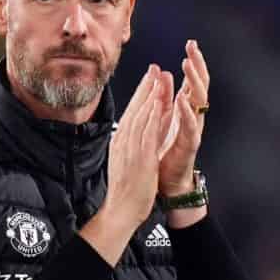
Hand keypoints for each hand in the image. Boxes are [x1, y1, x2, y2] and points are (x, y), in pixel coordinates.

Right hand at [79, 65, 175, 265]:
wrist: (120, 210)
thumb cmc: (125, 192)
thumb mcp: (125, 164)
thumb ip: (130, 147)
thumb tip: (133, 137)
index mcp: (120, 143)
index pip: (131, 114)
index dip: (140, 96)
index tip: (149, 81)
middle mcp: (123, 141)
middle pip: (135, 110)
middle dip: (146, 89)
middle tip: (155, 69)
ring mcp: (130, 148)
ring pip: (141, 115)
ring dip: (151, 95)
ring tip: (160, 78)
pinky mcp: (139, 155)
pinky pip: (147, 130)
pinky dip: (153, 114)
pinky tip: (159, 102)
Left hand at [160, 39, 209, 196]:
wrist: (166, 182)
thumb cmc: (163, 151)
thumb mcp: (162, 120)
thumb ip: (164, 99)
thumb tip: (162, 73)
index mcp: (186, 110)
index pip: (193, 81)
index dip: (194, 63)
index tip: (191, 43)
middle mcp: (193, 117)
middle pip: (200, 86)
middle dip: (197, 66)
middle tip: (192, 48)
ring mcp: (194, 129)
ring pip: (199, 101)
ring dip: (194, 82)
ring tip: (188, 65)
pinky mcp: (189, 144)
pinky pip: (190, 126)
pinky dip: (186, 112)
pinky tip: (182, 100)